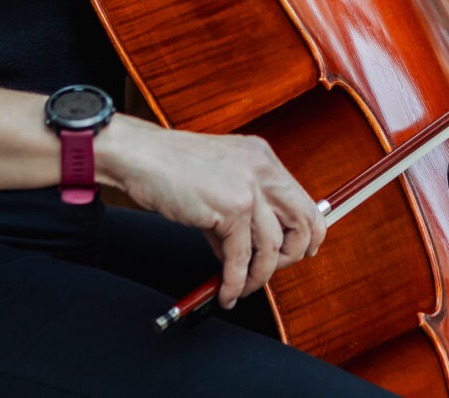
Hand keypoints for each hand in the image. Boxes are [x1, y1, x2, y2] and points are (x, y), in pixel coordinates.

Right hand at [98, 118, 324, 307]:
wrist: (139, 156)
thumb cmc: (170, 167)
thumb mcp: (219, 179)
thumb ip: (239, 209)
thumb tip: (249, 251)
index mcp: (263, 158)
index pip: (305, 201)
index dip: (309, 233)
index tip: (302, 252)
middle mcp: (262, 169)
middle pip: (303, 223)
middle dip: (291, 257)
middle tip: (268, 273)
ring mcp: (249, 187)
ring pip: (273, 246)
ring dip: (258, 276)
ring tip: (241, 287)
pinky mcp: (230, 208)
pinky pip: (241, 258)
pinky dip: (235, 282)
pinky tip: (226, 291)